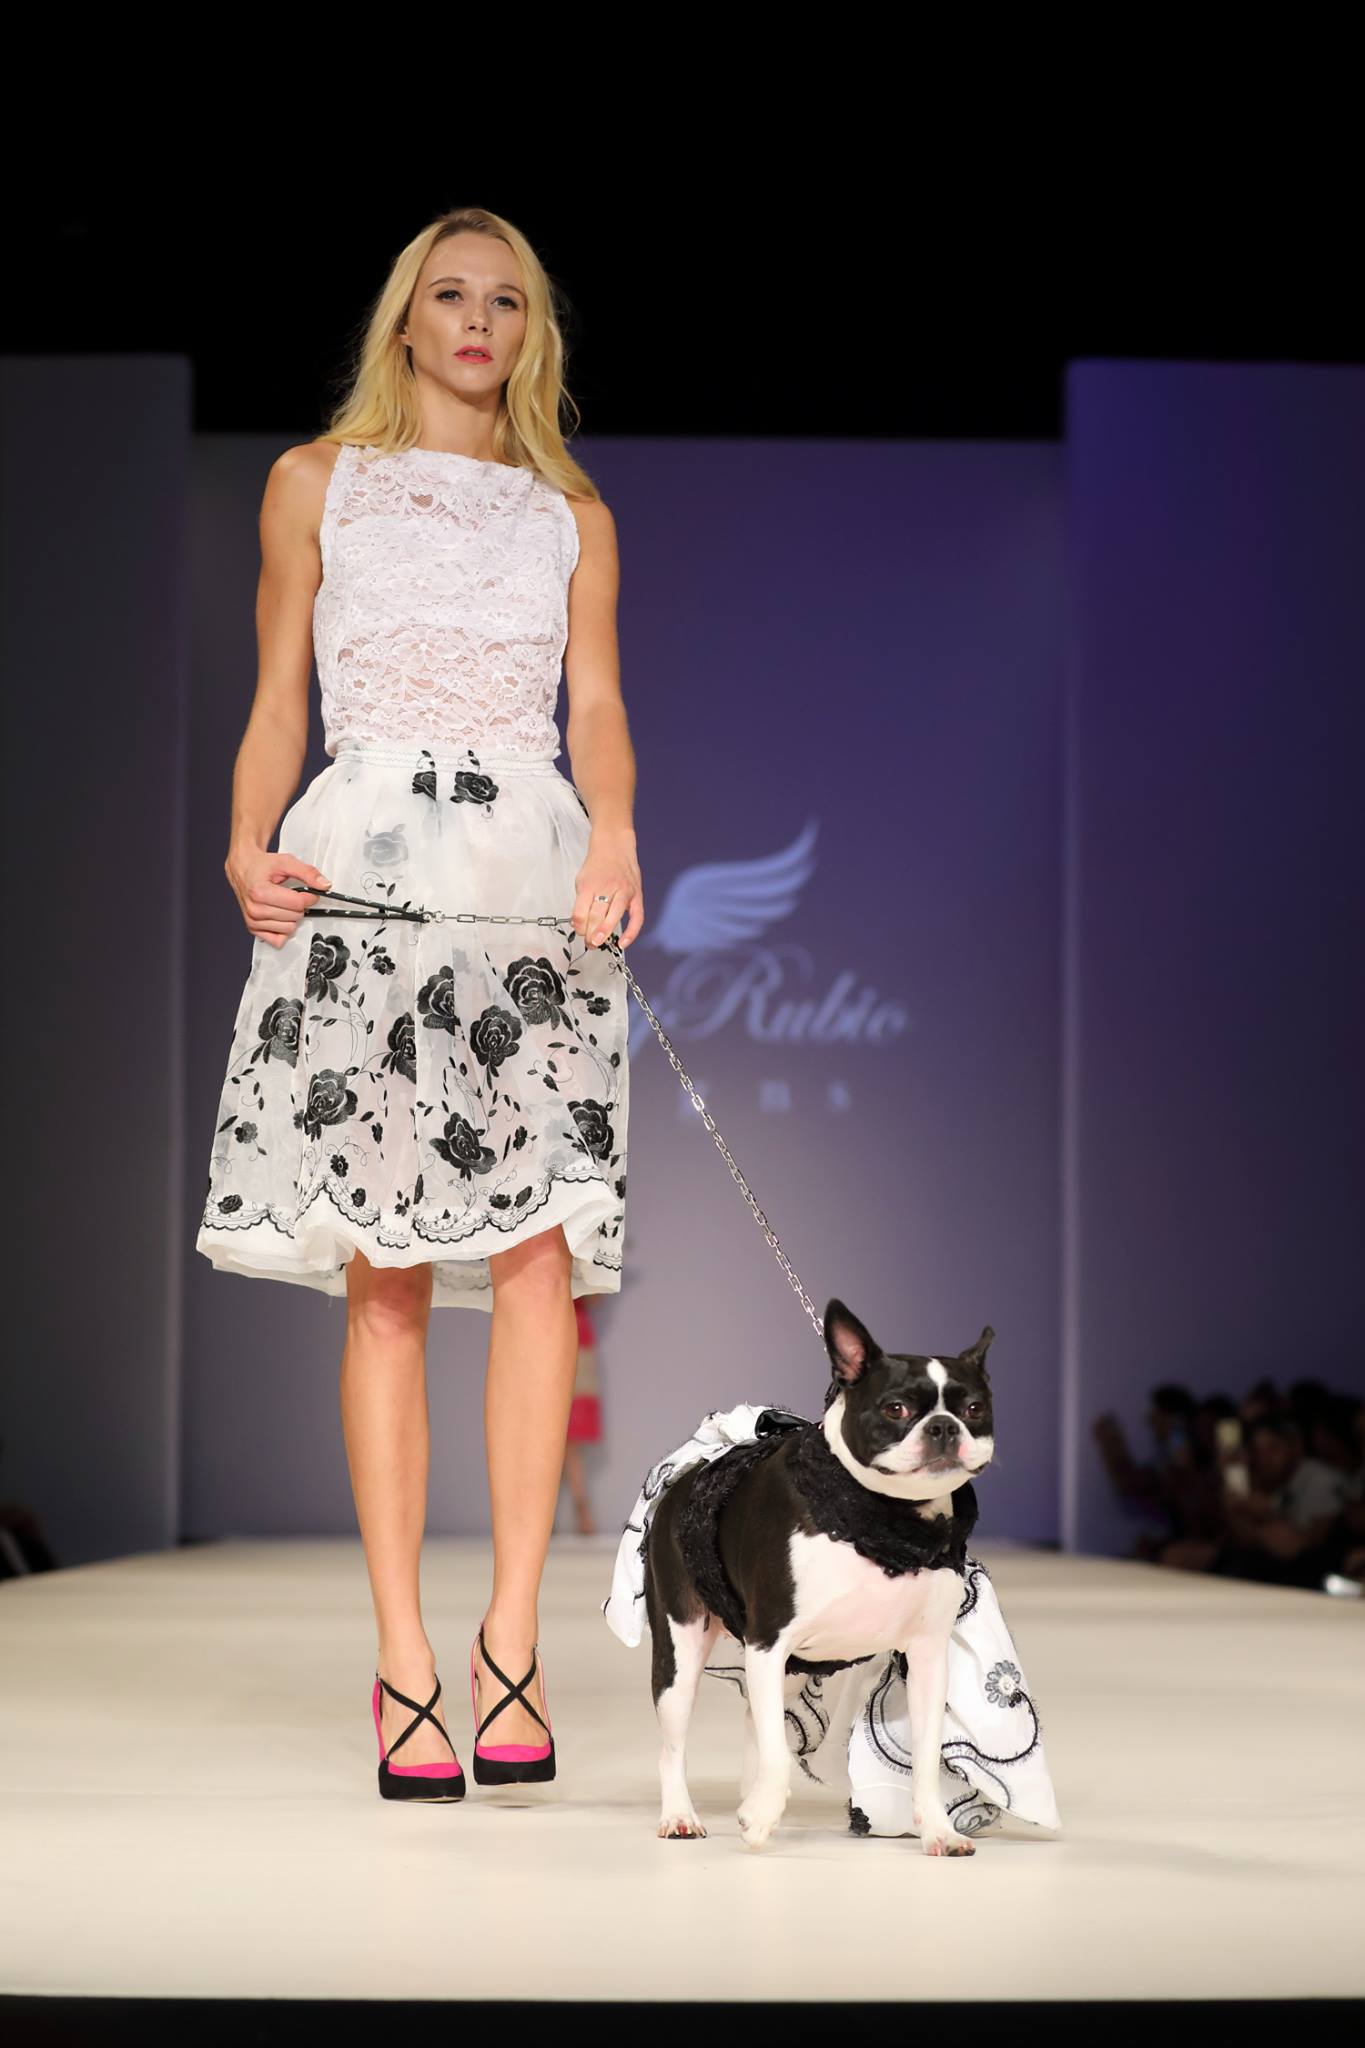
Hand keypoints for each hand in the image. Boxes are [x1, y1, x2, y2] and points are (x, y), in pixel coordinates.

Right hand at [226, 845, 330, 947]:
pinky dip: (283, 929)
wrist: (243, 868)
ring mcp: (253, 921)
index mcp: (260, 892)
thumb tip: (324, 885)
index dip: (309, 897)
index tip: (307, 892)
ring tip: (283, 903)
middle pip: (295, 917)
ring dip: (291, 917)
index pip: (298, 904)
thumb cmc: (261, 866)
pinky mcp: (253, 929)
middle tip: (291, 895)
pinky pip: (278, 939)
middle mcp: (254, 909)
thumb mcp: (286, 862)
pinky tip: (280, 916)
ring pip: (289, 929)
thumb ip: (307, 873)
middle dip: (299, 906)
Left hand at [572, 829, 643, 949]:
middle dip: (590, 933)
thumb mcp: (582, 880)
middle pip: (596, 916)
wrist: (614, 845)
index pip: (580, 912)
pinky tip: (623, 942)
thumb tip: (581, 924)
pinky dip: (631, 932)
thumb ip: (581, 901)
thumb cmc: (597, 864)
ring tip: (598, 943)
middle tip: (589, 943)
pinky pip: (637, 917)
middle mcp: (607, 887)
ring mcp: (624, 891)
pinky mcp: (636, 895)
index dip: (578, 926)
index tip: (579, 931)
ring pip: (614, 917)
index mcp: (589, 884)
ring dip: (605, 933)